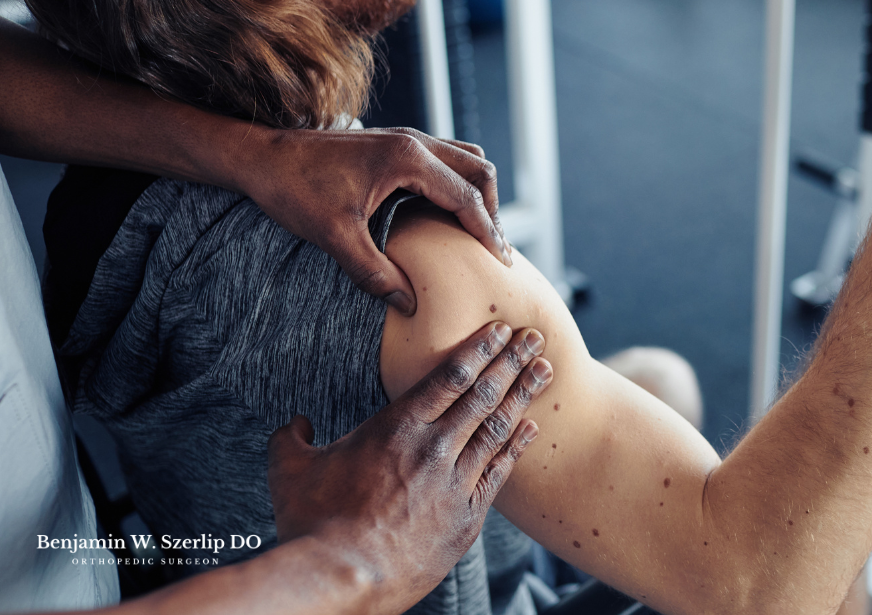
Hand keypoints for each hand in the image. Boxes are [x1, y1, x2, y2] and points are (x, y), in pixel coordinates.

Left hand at [238, 127, 510, 315]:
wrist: (259, 155)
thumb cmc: (293, 189)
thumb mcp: (334, 237)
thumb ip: (374, 272)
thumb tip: (409, 304)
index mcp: (407, 158)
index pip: (467, 196)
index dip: (489, 231)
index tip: (501, 262)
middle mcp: (413, 141)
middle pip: (479, 170)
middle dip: (494, 211)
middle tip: (496, 250)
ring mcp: (405, 138)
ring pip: (466, 159)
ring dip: (478, 193)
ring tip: (477, 232)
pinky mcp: (394, 143)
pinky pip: (445, 159)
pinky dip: (458, 184)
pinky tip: (445, 214)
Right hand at [267, 322, 551, 612]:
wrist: (341, 579)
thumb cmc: (313, 525)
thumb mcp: (290, 471)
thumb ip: (294, 437)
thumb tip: (296, 424)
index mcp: (395, 428)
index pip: (449, 377)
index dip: (479, 349)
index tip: (500, 330)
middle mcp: (432, 448)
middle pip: (483, 394)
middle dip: (511, 361)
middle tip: (535, 337)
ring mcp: (454, 483)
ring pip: (497, 429)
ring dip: (523, 396)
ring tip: (544, 371)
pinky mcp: (466, 517)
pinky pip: (498, 473)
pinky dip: (516, 447)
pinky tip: (531, 429)